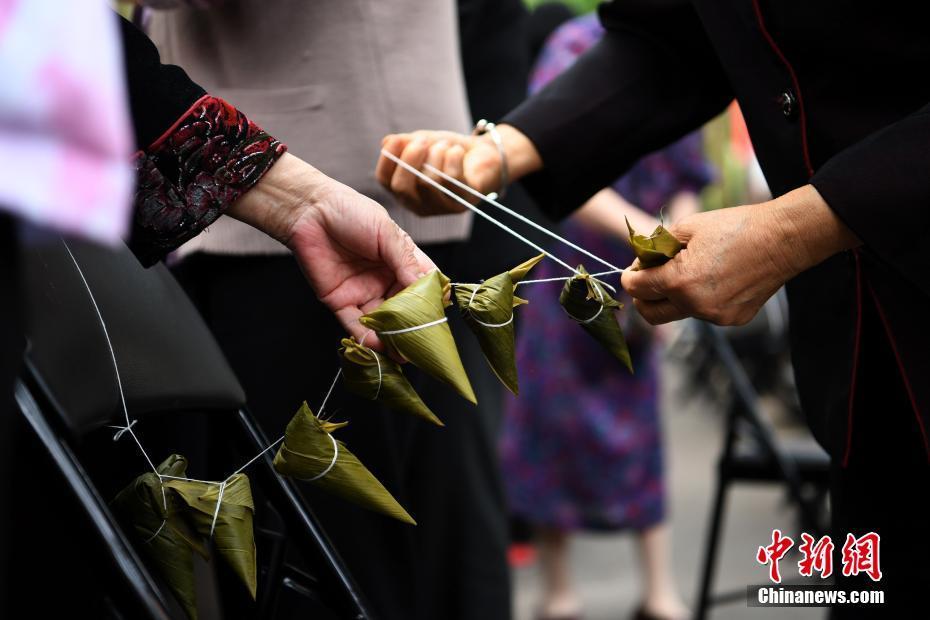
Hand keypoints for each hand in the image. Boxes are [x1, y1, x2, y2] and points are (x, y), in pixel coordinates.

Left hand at [228, 153, 435, 347]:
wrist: (309, 211)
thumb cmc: (350, 211)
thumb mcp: (387, 233)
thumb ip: (405, 261)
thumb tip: (427, 286)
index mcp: (400, 260)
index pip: (423, 284)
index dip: (432, 299)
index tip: (439, 314)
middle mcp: (384, 279)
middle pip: (404, 308)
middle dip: (413, 325)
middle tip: (422, 341)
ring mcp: (363, 292)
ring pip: (382, 321)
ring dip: (392, 337)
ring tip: (404, 353)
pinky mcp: (341, 301)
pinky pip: (356, 324)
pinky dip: (368, 337)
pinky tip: (380, 346)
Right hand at [375, 125, 542, 215]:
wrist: (483, 154)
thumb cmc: (448, 151)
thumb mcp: (423, 142)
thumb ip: (405, 143)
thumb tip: (386, 143)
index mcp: (404, 190)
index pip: (385, 181)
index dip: (387, 160)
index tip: (396, 140)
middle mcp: (419, 204)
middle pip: (402, 188)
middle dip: (409, 160)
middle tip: (421, 141)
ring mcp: (441, 207)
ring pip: (428, 183)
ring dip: (435, 155)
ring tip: (444, 145)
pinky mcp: (462, 203)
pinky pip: (451, 180)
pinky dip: (452, 158)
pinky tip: (456, 151)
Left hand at [620, 185, 859, 325]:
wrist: (782, 240)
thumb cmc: (735, 227)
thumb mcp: (688, 227)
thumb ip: (657, 247)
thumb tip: (641, 262)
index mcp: (680, 281)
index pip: (636, 288)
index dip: (630, 275)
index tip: (635, 267)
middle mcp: (695, 305)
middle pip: (649, 314)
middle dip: (642, 297)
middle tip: (648, 279)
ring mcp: (714, 316)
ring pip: (678, 312)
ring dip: (673, 296)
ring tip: (689, 271)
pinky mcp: (731, 320)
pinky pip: (703, 313)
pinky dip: (699, 299)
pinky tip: (715, 278)